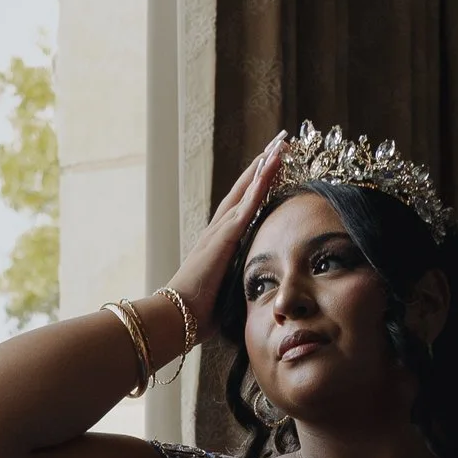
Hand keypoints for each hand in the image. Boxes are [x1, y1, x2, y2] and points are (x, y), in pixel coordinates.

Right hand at [170, 133, 289, 339]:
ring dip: (263, 166)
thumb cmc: (198, 312)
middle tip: (280, 141)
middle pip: (244, 188)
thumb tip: (255, 288)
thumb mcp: (226, 291)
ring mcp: (219, 231)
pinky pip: (245, 206)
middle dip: (262, 164)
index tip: (274, 165)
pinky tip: (270, 168)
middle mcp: (217, 229)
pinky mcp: (223, 238)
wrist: (176, 316)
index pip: (243, 205)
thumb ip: (237, 280)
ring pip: (246, 190)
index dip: (259, 184)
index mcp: (219, 241)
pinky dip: (258, 186)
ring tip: (280, 144)